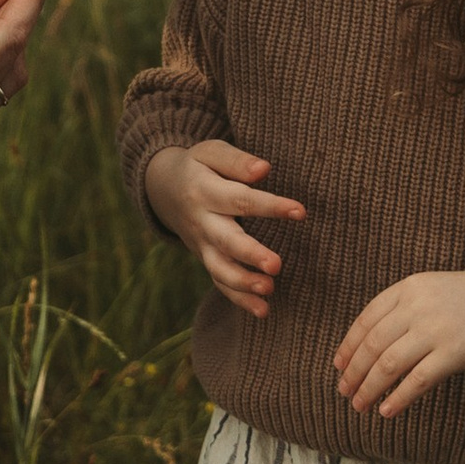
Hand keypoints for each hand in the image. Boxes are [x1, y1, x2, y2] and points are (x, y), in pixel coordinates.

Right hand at [143, 139, 308, 319]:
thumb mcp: (210, 153)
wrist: (164, 189)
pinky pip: (220, 282)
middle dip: (251, 254)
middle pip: (226, 240)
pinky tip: (263, 310)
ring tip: (269, 290)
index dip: (270, 206)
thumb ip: (236, 161)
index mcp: (203, 190)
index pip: (239, 199)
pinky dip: (240, 299)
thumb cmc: (198, 167)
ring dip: (243, 283)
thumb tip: (264, 169)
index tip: (300, 212)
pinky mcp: (206, 260)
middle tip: (277, 265)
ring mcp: (202, 245)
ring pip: (219, 269)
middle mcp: (202, 222)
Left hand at [331, 264, 464, 418]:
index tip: (338, 365)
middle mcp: (418, 305)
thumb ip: (406, 309)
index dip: (348, 346)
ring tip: (360, 405)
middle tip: (344, 392)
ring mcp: (436, 329)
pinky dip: (398, 398)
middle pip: (372, 345)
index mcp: (409, 287)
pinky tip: (388, 411)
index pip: (366, 320)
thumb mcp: (434, 290)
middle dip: (354, 372)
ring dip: (369, 388)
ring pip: (389, 364)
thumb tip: (374, 345)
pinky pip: (418, 381)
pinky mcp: (456, 352)